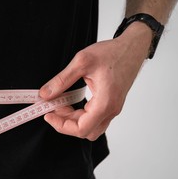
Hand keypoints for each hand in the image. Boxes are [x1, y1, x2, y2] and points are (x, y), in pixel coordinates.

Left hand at [39, 23, 151, 140]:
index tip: (48, 115)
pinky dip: (79, 114)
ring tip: (60, 103)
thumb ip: (61, 80)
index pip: (81, 129)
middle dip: (65, 122)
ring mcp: (112, 108)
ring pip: (90, 127)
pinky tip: (70, 101)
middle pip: (85, 131)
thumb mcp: (81, 62)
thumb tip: (45, 95)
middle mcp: (111, 110)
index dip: (61, 126)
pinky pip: (93, 118)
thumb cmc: (112, 52)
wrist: (133, 47)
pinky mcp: (111, 105)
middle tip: (53, 106)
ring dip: (72, 119)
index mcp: (105, 103)